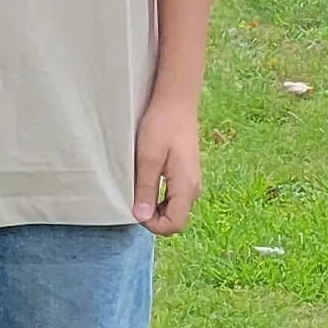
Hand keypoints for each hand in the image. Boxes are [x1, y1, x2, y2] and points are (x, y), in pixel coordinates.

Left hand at [132, 86, 201, 234]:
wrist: (176, 102)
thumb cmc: (162, 125)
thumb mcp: (148, 157)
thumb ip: (146, 188)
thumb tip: (141, 217)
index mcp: (186, 186)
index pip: (174, 224)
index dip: (153, 225)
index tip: (135, 209)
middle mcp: (193, 188)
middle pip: (175, 220)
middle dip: (153, 218)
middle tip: (134, 199)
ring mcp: (191, 182)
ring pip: (174, 209)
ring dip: (155, 207)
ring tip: (138, 189)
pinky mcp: (186, 175)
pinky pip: (174, 198)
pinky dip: (159, 198)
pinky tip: (147, 182)